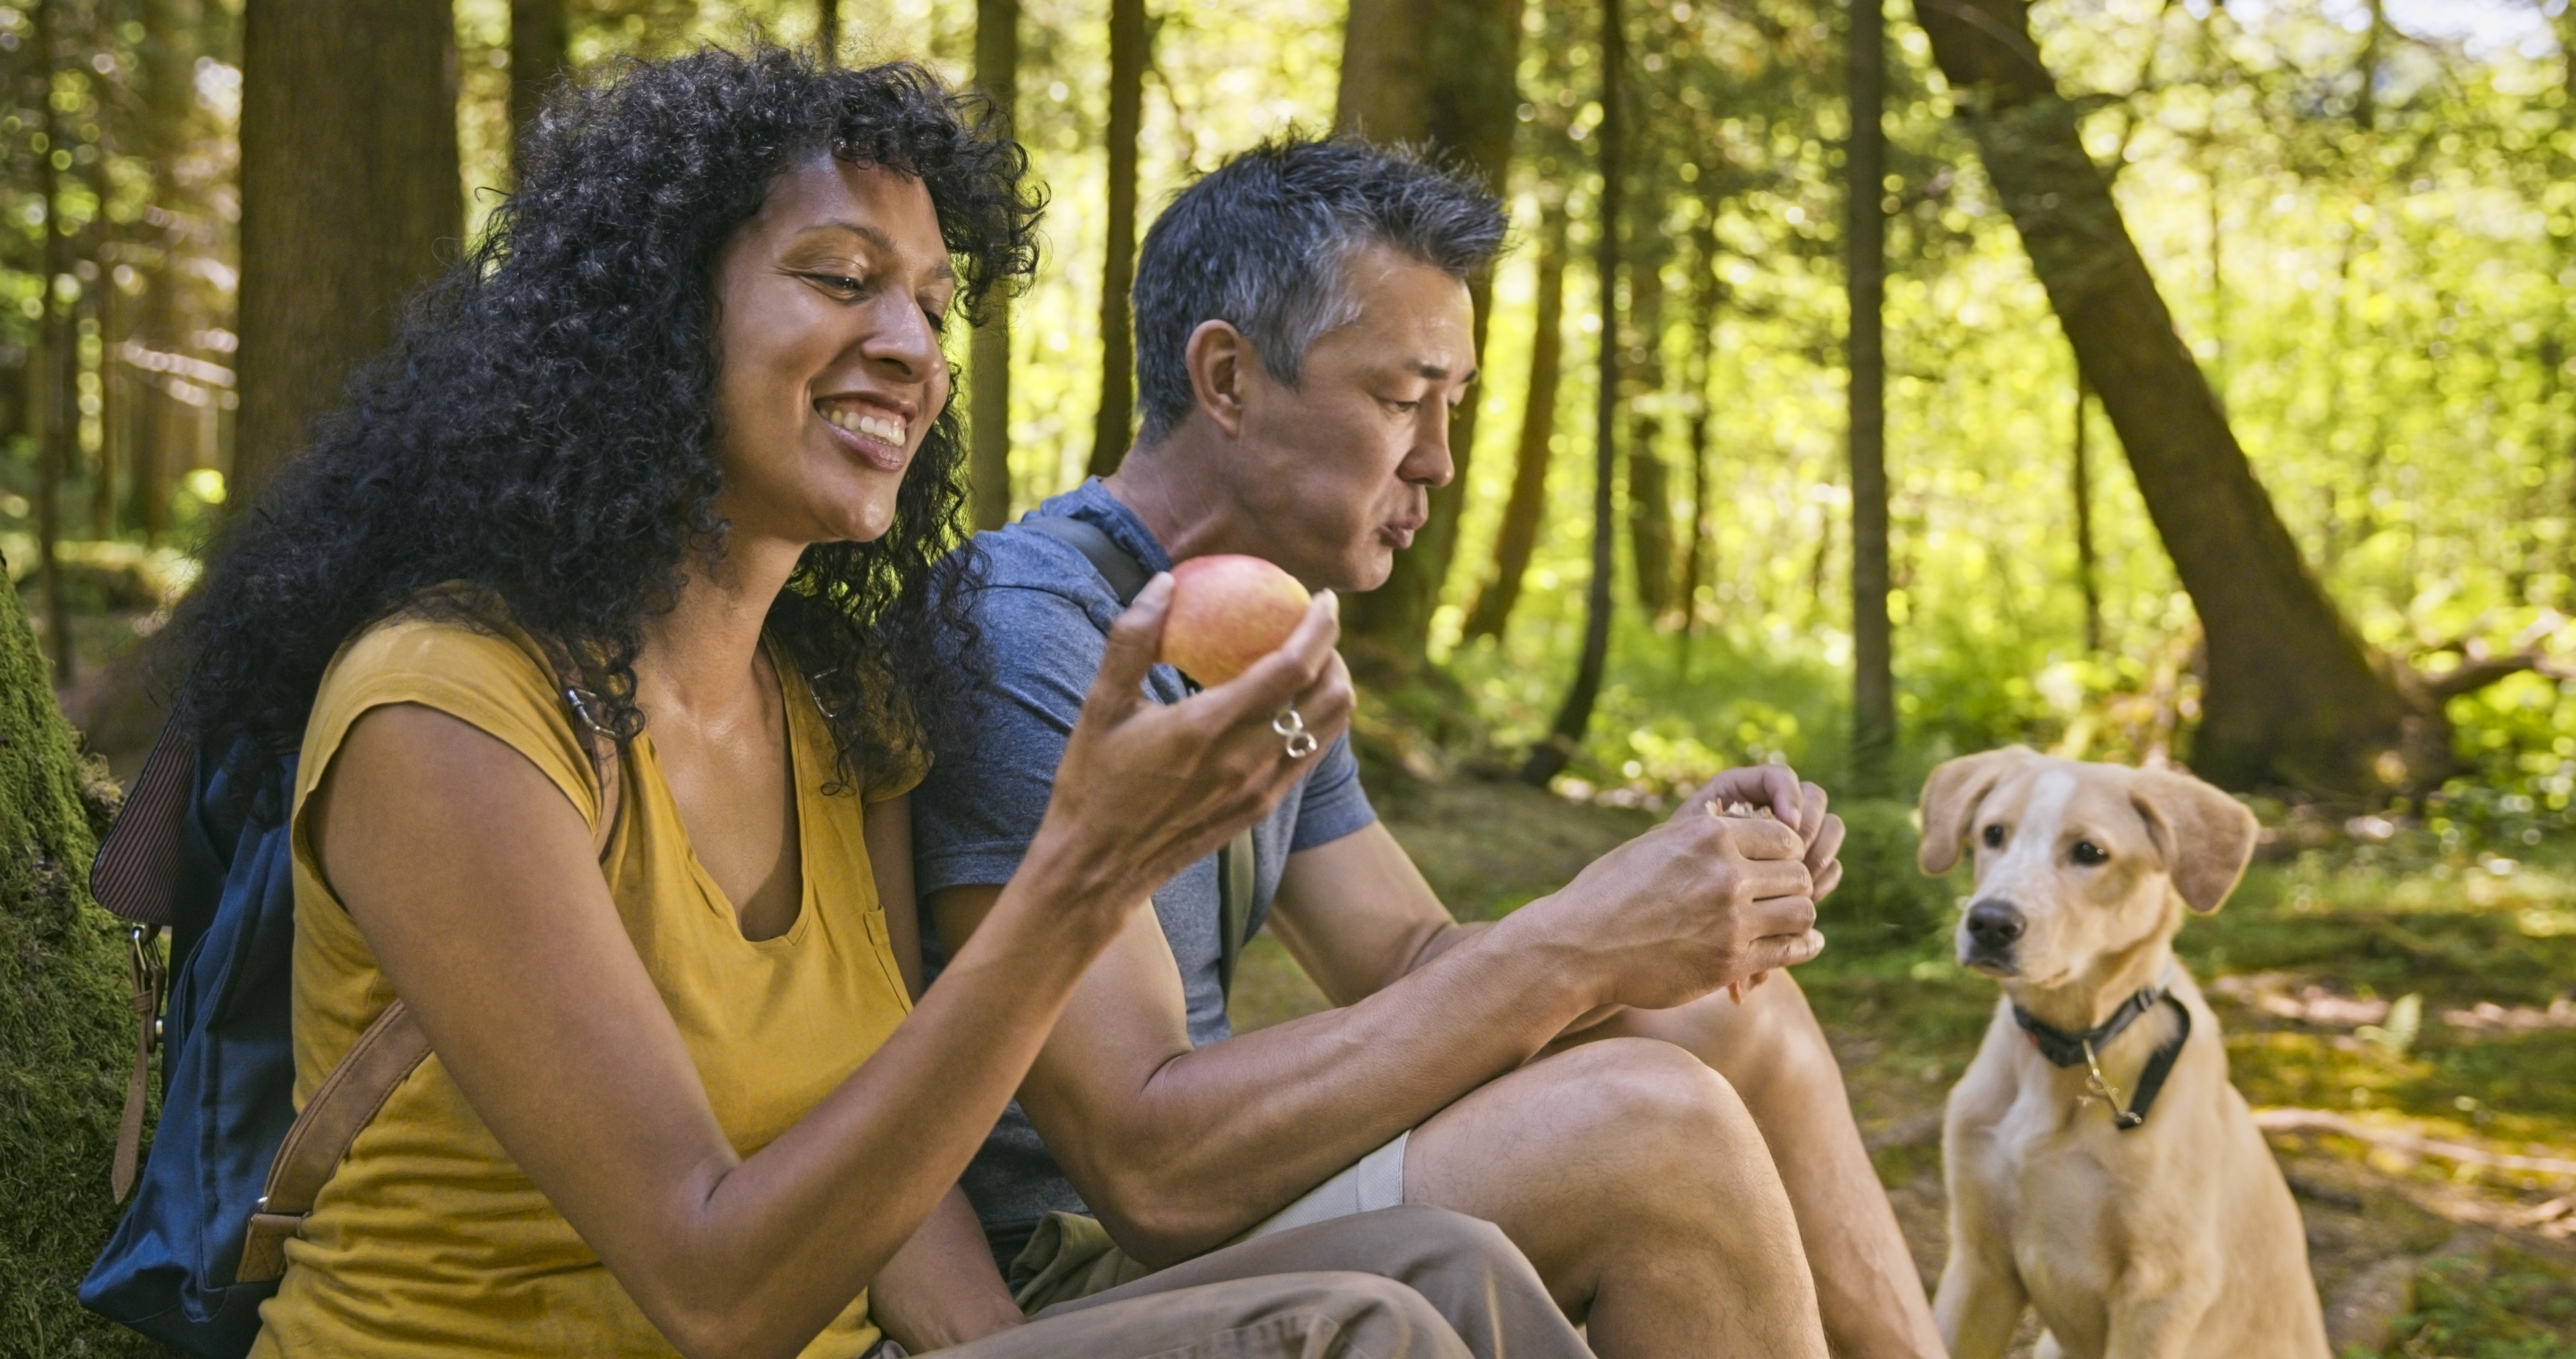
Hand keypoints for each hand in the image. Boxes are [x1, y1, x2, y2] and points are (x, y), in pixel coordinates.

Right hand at [1025, 574, 1353, 939]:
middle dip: (1336, 652)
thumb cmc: (1093, 781)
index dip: (1320, 627)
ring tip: (1311, 662)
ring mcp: (1259, 789)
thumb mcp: (1101, 706)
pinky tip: (1291, 705)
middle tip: (1317, 627)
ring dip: (1332, 686)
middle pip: (1328, 696)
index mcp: (1207, 728)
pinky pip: (1310, 755)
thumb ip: (1132, 640)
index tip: (1325, 598)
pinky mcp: (1260, 809)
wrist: (1097, 868)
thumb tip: (1164, 582)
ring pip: (1329, 727)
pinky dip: (1317, 721)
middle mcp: (1246, 760)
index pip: (1292, 667)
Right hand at [1516, 792, 1823, 1013]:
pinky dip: (1803, 948)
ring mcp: (1730, 920)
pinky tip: (1806, 945)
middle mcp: (1725, 874)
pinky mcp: (1730, 961)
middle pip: (1798, 873)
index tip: (1776, 865)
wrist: (1579, 946)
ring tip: (1787, 921)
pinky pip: (1790, 951)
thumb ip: (1703, 836)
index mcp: (1709, 835)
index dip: (1786, 851)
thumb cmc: (1610, 892)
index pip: (1783, 836)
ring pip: (1802, 912)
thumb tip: (1738, 826)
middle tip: (1782, 897)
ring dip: (1798, 917)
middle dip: (1794, 885)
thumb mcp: (1657, 844)